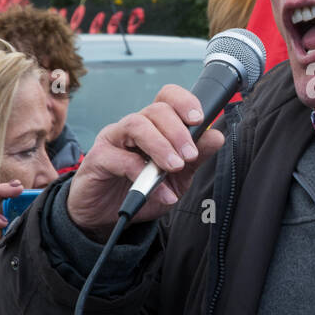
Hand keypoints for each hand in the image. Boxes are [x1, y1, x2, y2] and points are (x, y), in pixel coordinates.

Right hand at [66, 85, 224, 238]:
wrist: (107, 215)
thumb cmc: (141, 190)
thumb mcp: (178, 177)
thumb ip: (196, 157)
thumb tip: (216, 136)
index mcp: (154, 126)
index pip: (167, 98)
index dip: (184, 102)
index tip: (199, 120)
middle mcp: (133, 126)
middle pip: (156, 110)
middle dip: (178, 131)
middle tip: (190, 156)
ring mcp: (113, 139)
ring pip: (137, 125)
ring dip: (161, 145)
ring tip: (175, 166)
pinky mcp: (98, 158)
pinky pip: (120, 158)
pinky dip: (143, 175)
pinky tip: (159, 192)